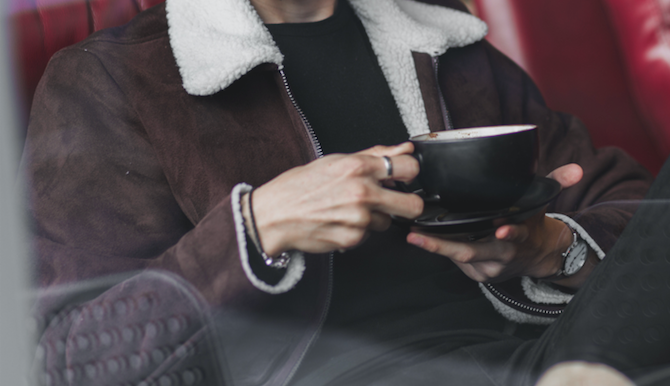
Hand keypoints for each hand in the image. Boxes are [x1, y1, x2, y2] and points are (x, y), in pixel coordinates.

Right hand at [245, 143, 422, 255]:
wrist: (272, 215)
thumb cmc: (299, 187)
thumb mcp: (335, 161)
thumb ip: (374, 154)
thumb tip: (403, 148)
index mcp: (359, 167)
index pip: (410, 168)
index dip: (409, 173)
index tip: (404, 177)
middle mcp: (362, 192)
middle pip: (412, 205)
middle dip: (406, 204)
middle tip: (391, 201)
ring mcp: (358, 219)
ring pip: (386, 222)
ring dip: (374, 217)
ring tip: (348, 209)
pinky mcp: (352, 239)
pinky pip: (367, 236)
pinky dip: (357, 231)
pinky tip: (339, 221)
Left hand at [407, 164, 585, 283]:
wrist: (540, 258)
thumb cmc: (533, 226)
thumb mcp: (543, 204)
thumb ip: (557, 182)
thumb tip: (576, 169)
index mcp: (520, 236)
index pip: (515, 234)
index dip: (509, 232)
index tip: (502, 227)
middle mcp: (503, 255)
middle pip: (471, 252)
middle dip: (441, 245)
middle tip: (416, 235)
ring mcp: (489, 268)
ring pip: (458, 257)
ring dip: (435, 246)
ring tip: (412, 233)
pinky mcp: (478, 274)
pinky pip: (456, 261)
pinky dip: (441, 248)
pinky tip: (425, 237)